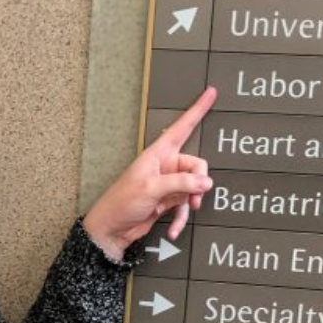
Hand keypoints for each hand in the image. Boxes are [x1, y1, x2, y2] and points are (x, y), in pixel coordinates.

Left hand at [82, 87, 215, 259]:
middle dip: (198, 182)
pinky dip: (180, 219)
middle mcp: (165, 166)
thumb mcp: (152, 188)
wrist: (111, 229)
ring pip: (193, 187)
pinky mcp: (168, 200)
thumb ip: (181, 183)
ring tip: (185, 212)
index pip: (182, 126)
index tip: (211, 93)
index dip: (197, 109)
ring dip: (189, 203)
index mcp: (158, 153)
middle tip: (194, 199)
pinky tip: (173, 229)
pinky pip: (183, 206)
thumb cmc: (121, 202)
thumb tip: (205, 182)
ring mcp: (168, 184)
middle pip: (196, 165)